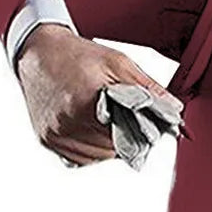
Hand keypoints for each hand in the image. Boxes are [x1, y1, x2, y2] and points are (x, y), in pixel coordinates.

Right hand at [15, 23, 181, 167]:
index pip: (128, 132)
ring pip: (99, 156)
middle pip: (114, 147)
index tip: (151, 126)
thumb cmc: (77, 55)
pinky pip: (80, 158)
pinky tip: (96, 129)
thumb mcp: (117, 62)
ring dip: (111, 145)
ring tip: (112, 122)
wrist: (38, 52)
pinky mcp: (47, 140)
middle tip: (132, 120)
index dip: (143, 130)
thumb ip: (146, 88)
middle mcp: (67, 121)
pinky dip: (93, 149)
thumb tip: (172, 109)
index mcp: (86, 100)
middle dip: (128, 136)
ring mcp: (55, 133)